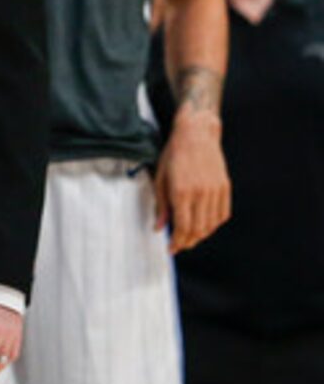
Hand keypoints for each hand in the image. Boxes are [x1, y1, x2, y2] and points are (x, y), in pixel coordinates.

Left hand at [155, 116, 230, 252]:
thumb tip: (160, 227)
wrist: (197, 135)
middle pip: (198, 230)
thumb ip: (161, 206)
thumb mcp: (160, 179)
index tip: (171, 248)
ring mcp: (215, 191)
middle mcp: (201, 194)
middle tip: (179, 245)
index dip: (177, 242)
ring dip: (201, 235)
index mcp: (181, 192)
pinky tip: (205, 225)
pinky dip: (214, 224)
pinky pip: (222, 214)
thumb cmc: (174, 155)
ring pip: (211, 224)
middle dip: (188, 242)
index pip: (182, 227)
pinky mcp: (224, 187)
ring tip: (190, 237)